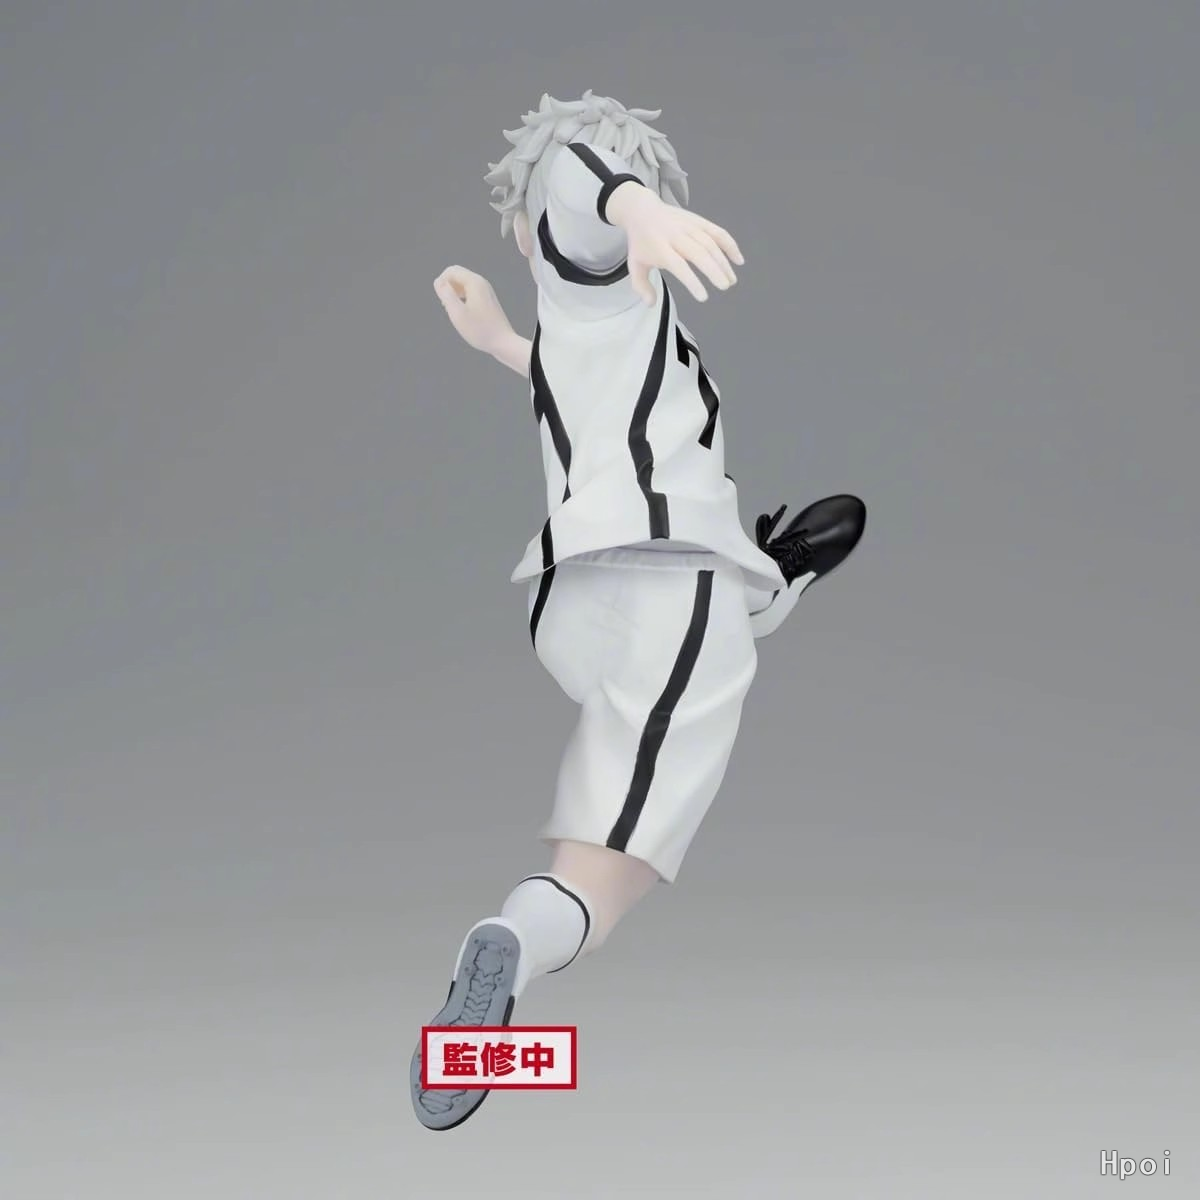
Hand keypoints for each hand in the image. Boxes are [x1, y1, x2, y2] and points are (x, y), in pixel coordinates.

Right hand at [432, 266, 513, 354]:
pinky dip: (461, 297)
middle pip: (457, 275)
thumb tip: (438, 281)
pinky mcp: (487, 299)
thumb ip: (446, 295)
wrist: (503, 342)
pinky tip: (461, 312)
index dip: (441, 282)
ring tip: (453, 310)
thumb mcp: (457, 313)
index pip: (451, 270)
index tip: (442, 301)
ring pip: (463, 283)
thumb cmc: (480, 330)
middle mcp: (482, 282)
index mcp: (474, 282)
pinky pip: (469, 291)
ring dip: (453, 293)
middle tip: (447, 306)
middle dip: (447, 287)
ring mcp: (486, 290)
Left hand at [605, 183, 743, 304]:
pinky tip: (738, 260)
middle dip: (714, 270)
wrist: (642, 210)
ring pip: (710, 243)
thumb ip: (641, 286)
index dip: (692, 281)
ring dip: (723, 262)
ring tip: (731, 280)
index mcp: (660, 248)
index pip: (678, 265)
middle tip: (724, 286)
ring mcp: (689, 226)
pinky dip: (730, 245)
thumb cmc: (641, 243)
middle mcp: (676, 236)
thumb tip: (651, 304)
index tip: (703, 297)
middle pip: (699, 252)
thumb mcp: (635, 265)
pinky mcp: (699, 220)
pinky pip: (717, 232)